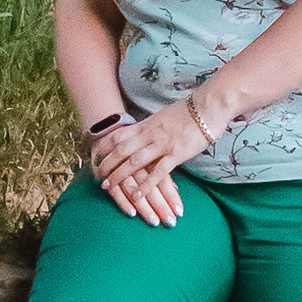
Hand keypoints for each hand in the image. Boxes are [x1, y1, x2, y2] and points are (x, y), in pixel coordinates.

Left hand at [91, 96, 214, 224]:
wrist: (208, 106)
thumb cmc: (189, 112)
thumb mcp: (163, 116)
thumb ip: (151, 126)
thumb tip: (142, 131)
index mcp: (147, 124)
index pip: (118, 134)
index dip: (103, 145)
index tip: (92, 155)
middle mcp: (151, 134)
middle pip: (121, 149)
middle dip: (106, 163)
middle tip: (95, 175)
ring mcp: (163, 144)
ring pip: (135, 161)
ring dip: (119, 174)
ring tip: (107, 186)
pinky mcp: (177, 153)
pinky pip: (158, 172)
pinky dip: (146, 185)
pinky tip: (137, 196)